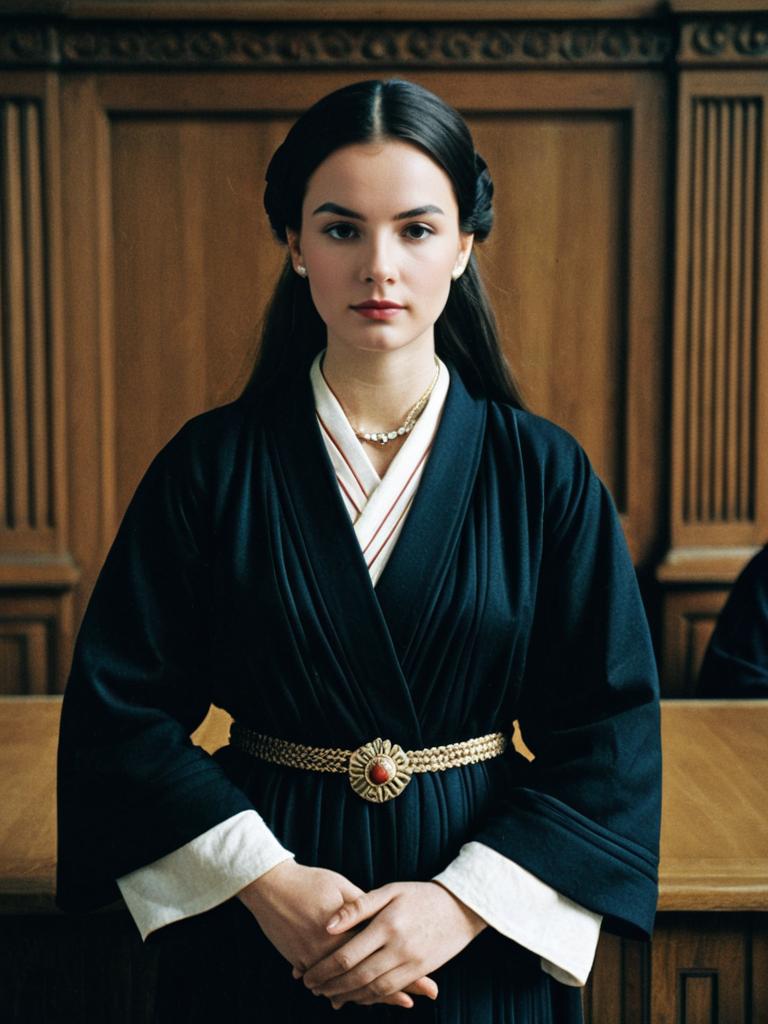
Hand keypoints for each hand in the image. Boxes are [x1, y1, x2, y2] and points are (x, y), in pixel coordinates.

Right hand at [238, 860, 437, 1009]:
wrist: (271, 886)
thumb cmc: (310, 881)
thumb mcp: (341, 886)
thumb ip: (363, 906)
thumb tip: (383, 919)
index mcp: (348, 929)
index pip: (381, 954)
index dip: (402, 970)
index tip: (424, 984)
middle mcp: (332, 948)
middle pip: (365, 975)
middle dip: (390, 991)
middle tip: (411, 1002)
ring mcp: (314, 957)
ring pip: (343, 985)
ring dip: (362, 995)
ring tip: (382, 1004)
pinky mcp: (299, 960)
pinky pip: (321, 982)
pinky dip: (334, 991)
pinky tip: (343, 1000)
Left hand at [299, 880, 487, 1008]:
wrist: (461, 907)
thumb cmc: (420, 894)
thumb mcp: (390, 890)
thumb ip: (358, 907)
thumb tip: (328, 925)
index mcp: (387, 925)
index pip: (348, 955)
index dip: (325, 968)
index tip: (307, 974)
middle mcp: (399, 948)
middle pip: (358, 977)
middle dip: (332, 986)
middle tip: (312, 988)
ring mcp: (412, 963)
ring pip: (374, 990)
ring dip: (349, 996)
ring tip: (329, 995)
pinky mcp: (421, 972)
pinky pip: (391, 990)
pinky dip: (371, 998)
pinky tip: (357, 996)